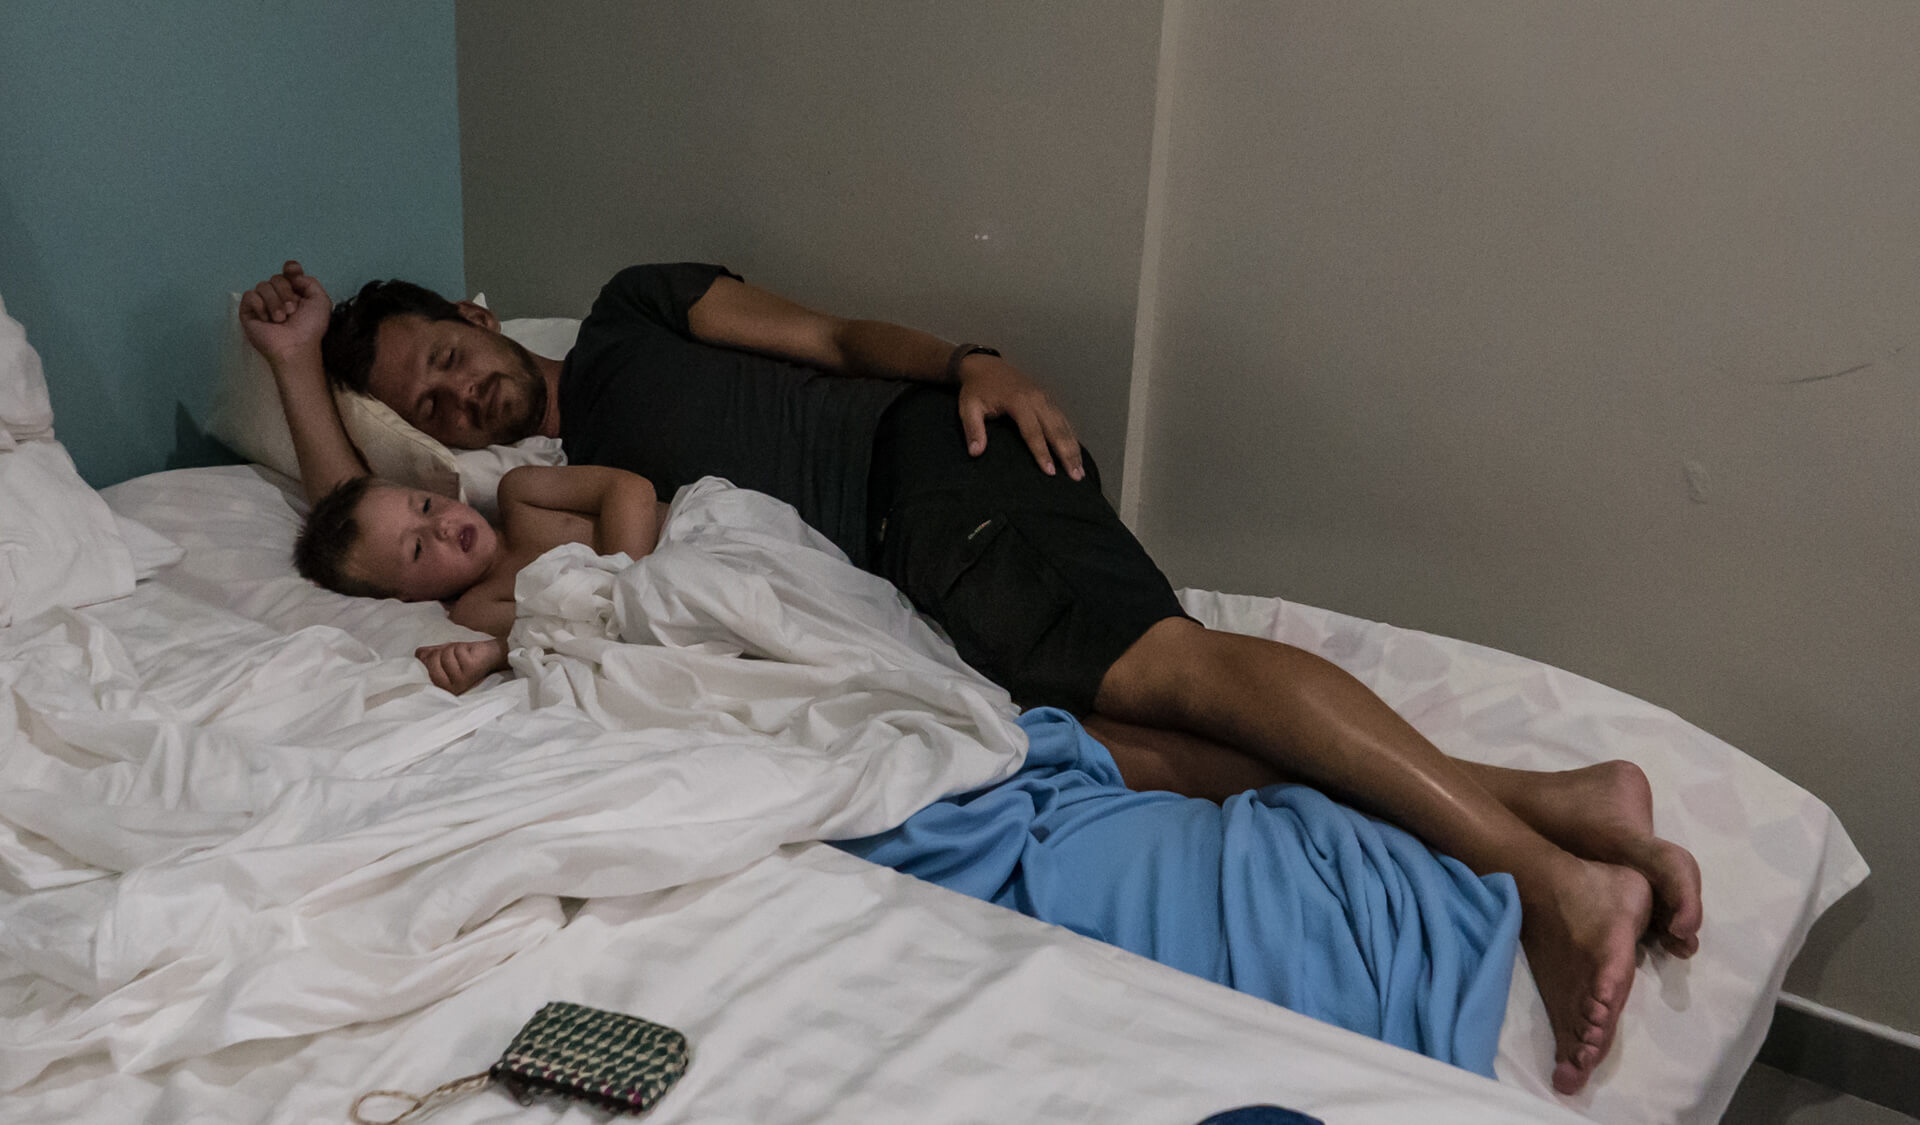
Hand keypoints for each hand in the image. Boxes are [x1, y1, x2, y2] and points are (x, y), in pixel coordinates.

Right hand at [238, 260, 331, 366]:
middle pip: (277, 277)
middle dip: (286, 292)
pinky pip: (250, 295)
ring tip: (280, 319)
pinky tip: (267, 320)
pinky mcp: (248, 311)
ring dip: (275, 302)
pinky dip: (260, 306)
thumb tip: (293, 275)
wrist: (296, 346)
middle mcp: (279, 296)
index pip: (289, 271)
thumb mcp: (320, 302)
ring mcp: (263, 304)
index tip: (294, 275)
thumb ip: (310, 282)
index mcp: (295, 293)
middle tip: (292, 311)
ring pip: (263, 285)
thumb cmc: (309, 329)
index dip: (291, 269)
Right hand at [416, 637, 509, 694]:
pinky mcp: (469, 671)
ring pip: (444, 655)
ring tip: (462, 654)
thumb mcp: (440, 655)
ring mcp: (459, 680)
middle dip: (440, 651)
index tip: (441, 656)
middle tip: (452, 654)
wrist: (488, 654)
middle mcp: (449, 688)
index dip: (429, 656)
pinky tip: (470, 653)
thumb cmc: (463, 656)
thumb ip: (426, 655)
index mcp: (441, 688)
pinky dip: (462, 647)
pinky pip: (456, 652)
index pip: (422, 669)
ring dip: (453, 649)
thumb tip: (416, 655)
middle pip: (432, 660)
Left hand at [955, 358, 1083, 479]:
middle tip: (1075, 477)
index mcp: (1018, 401)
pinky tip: (1076, 452)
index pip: (1033, 432)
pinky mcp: (1047, 399)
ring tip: (1080, 471)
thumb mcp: (968, 408)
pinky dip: (1071, 436)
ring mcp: (1044, 398)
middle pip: (1055, 429)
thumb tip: (976, 453)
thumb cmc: (976, 389)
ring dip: (1073, 448)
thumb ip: (973, 430)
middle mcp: (1036, 399)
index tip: (1050, 472)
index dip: (1042, 453)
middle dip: (1066, 454)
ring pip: (1063, 425)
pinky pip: (1063, 419)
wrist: (985, 366)